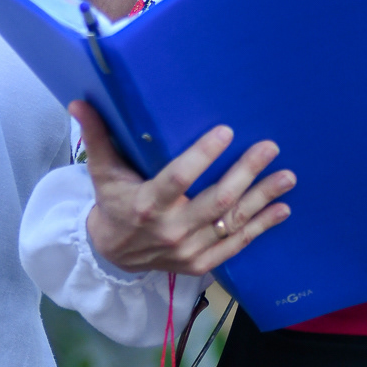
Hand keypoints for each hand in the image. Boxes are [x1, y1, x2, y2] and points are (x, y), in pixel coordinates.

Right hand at [71, 101, 293, 276]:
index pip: (178, 178)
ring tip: (287, 177)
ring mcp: (188, 251)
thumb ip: (97, 136)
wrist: (113, 254)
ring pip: (232, 222)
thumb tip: (79, 103)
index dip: (203, 156)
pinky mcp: (201, 263)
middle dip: (246, 172)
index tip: (226, 131)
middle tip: (270, 147)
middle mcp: (170, 230)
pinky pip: (237, 245)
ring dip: (263, 198)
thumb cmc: (113, 202)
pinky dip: (262, 227)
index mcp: (146, 204)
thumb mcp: (102, 170)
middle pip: (216, 200)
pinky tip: (282, 208)